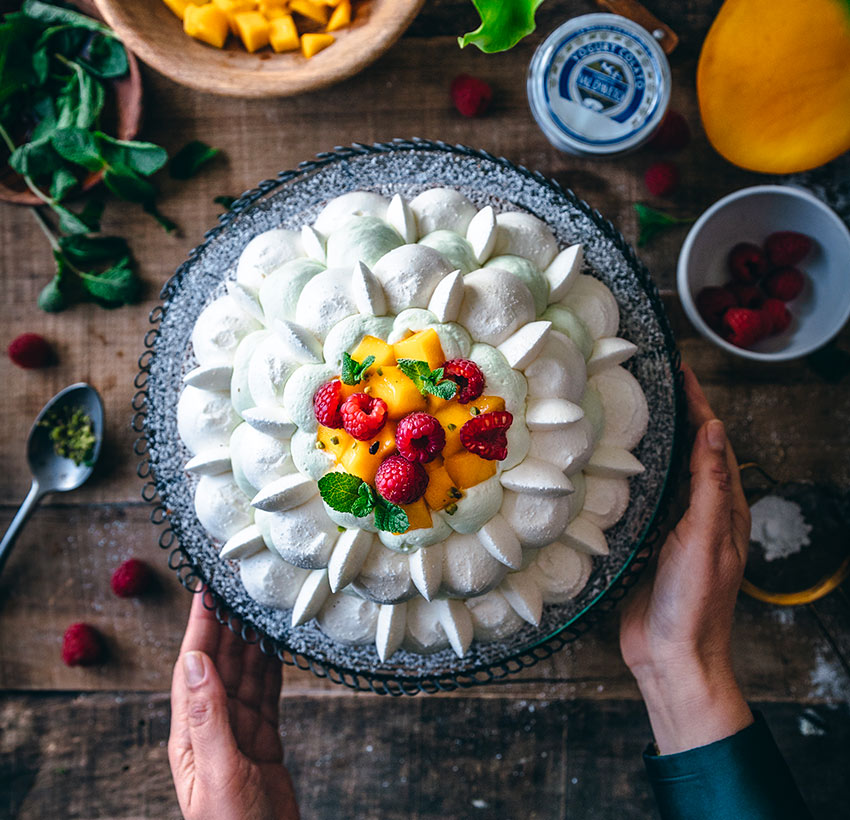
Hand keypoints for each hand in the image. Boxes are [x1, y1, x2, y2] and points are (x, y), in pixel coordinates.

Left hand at [169, 590, 298, 819]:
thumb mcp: (220, 772)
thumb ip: (208, 716)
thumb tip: (195, 661)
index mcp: (191, 733)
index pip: (193, 665)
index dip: (200, 624)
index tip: (206, 588)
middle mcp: (212, 726)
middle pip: (218, 662)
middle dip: (225, 621)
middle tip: (236, 584)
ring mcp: (238, 732)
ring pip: (244, 673)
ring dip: (249, 637)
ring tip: (256, 604)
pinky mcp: (263, 740)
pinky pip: (266, 692)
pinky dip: (271, 665)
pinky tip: (275, 645)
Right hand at [620, 364, 752, 753]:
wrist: (670, 656)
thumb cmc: (694, 603)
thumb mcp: (706, 539)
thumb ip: (711, 486)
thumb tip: (714, 431)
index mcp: (723, 508)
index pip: (712, 443)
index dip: (698, 405)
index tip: (680, 372)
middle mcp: (699, 512)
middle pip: (688, 452)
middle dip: (674, 415)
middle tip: (650, 383)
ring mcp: (671, 527)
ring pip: (662, 473)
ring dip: (650, 442)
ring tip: (627, 413)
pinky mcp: (645, 542)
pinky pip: (638, 500)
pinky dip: (628, 476)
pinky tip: (608, 467)